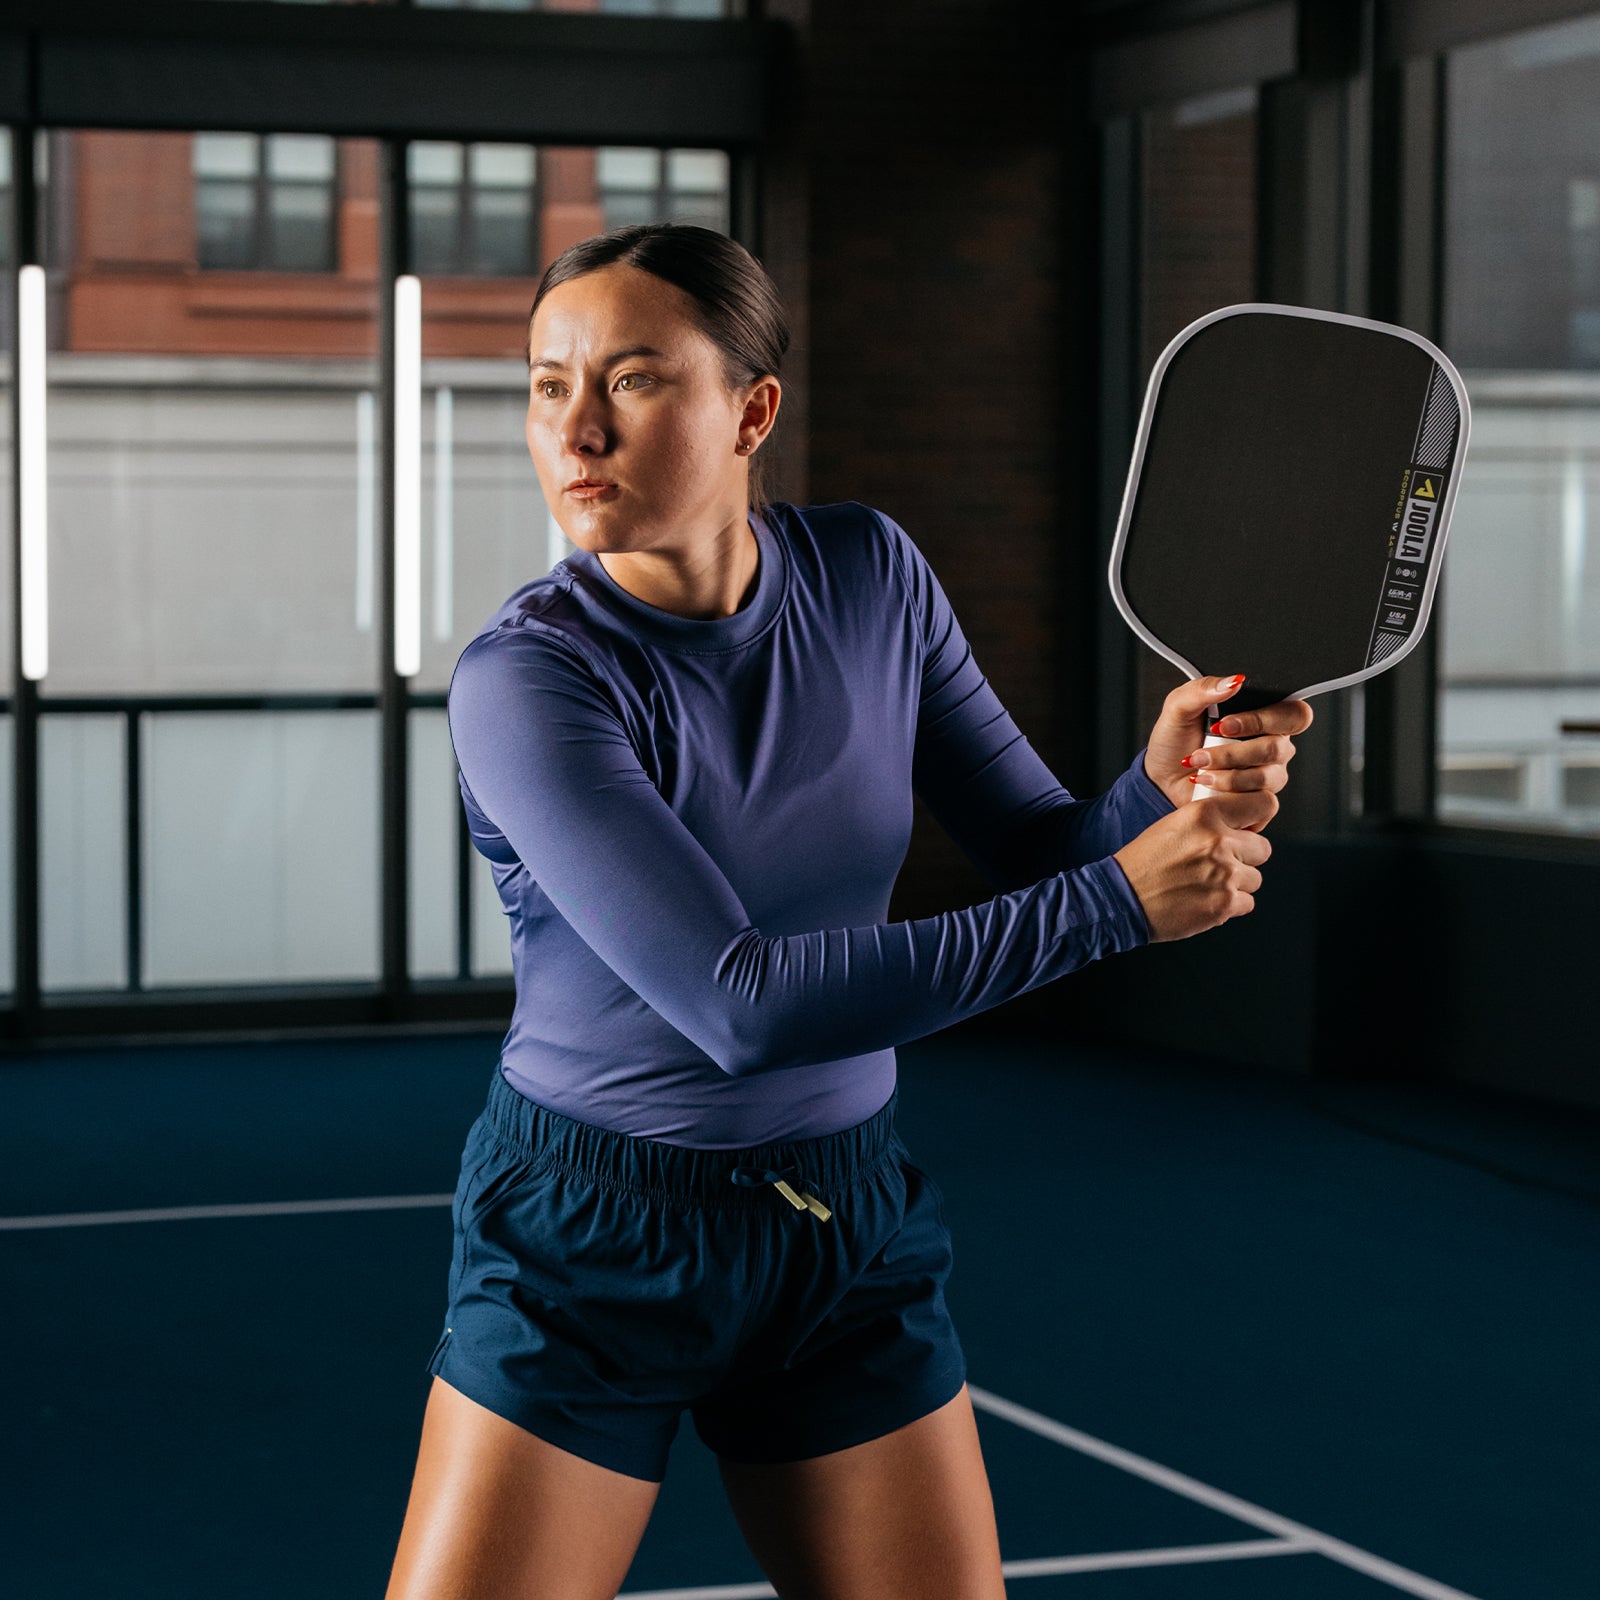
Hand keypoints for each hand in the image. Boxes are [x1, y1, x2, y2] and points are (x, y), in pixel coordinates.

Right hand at [1112, 788, 1275, 942]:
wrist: (1121, 897)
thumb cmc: (1143, 862)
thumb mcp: (1175, 825)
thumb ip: (1211, 822)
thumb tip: (1243, 826)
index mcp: (1205, 815)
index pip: (1264, 805)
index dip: (1258, 818)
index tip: (1249, 828)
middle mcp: (1219, 841)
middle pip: (1262, 848)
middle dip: (1244, 858)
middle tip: (1217, 865)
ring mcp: (1224, 875)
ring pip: (1254, 878)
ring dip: (1236, 884)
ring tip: (1205, 885)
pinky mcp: (1224, 905)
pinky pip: (1246, 903)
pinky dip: (1229, 905)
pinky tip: (1204, 900)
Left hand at [1143, 673, 1313, 808]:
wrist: (1163, 774)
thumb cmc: (1177, 738)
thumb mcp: (1180, 706)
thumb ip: (1204, 689)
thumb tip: (1233, 681)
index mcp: (1265, 715)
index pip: (1294, 714)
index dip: (1264, 721)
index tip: (1224, 725)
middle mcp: (1275, 743)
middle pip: (1278, 747)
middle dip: (1235, 751)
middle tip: (1204, 749)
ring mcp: (1270, 772)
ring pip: (1267, 775)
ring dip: (1226, 772)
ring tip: (1199, 765)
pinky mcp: (1259, 799)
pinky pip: (1258, 799)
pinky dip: (1226, 789)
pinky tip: (1205, 781)